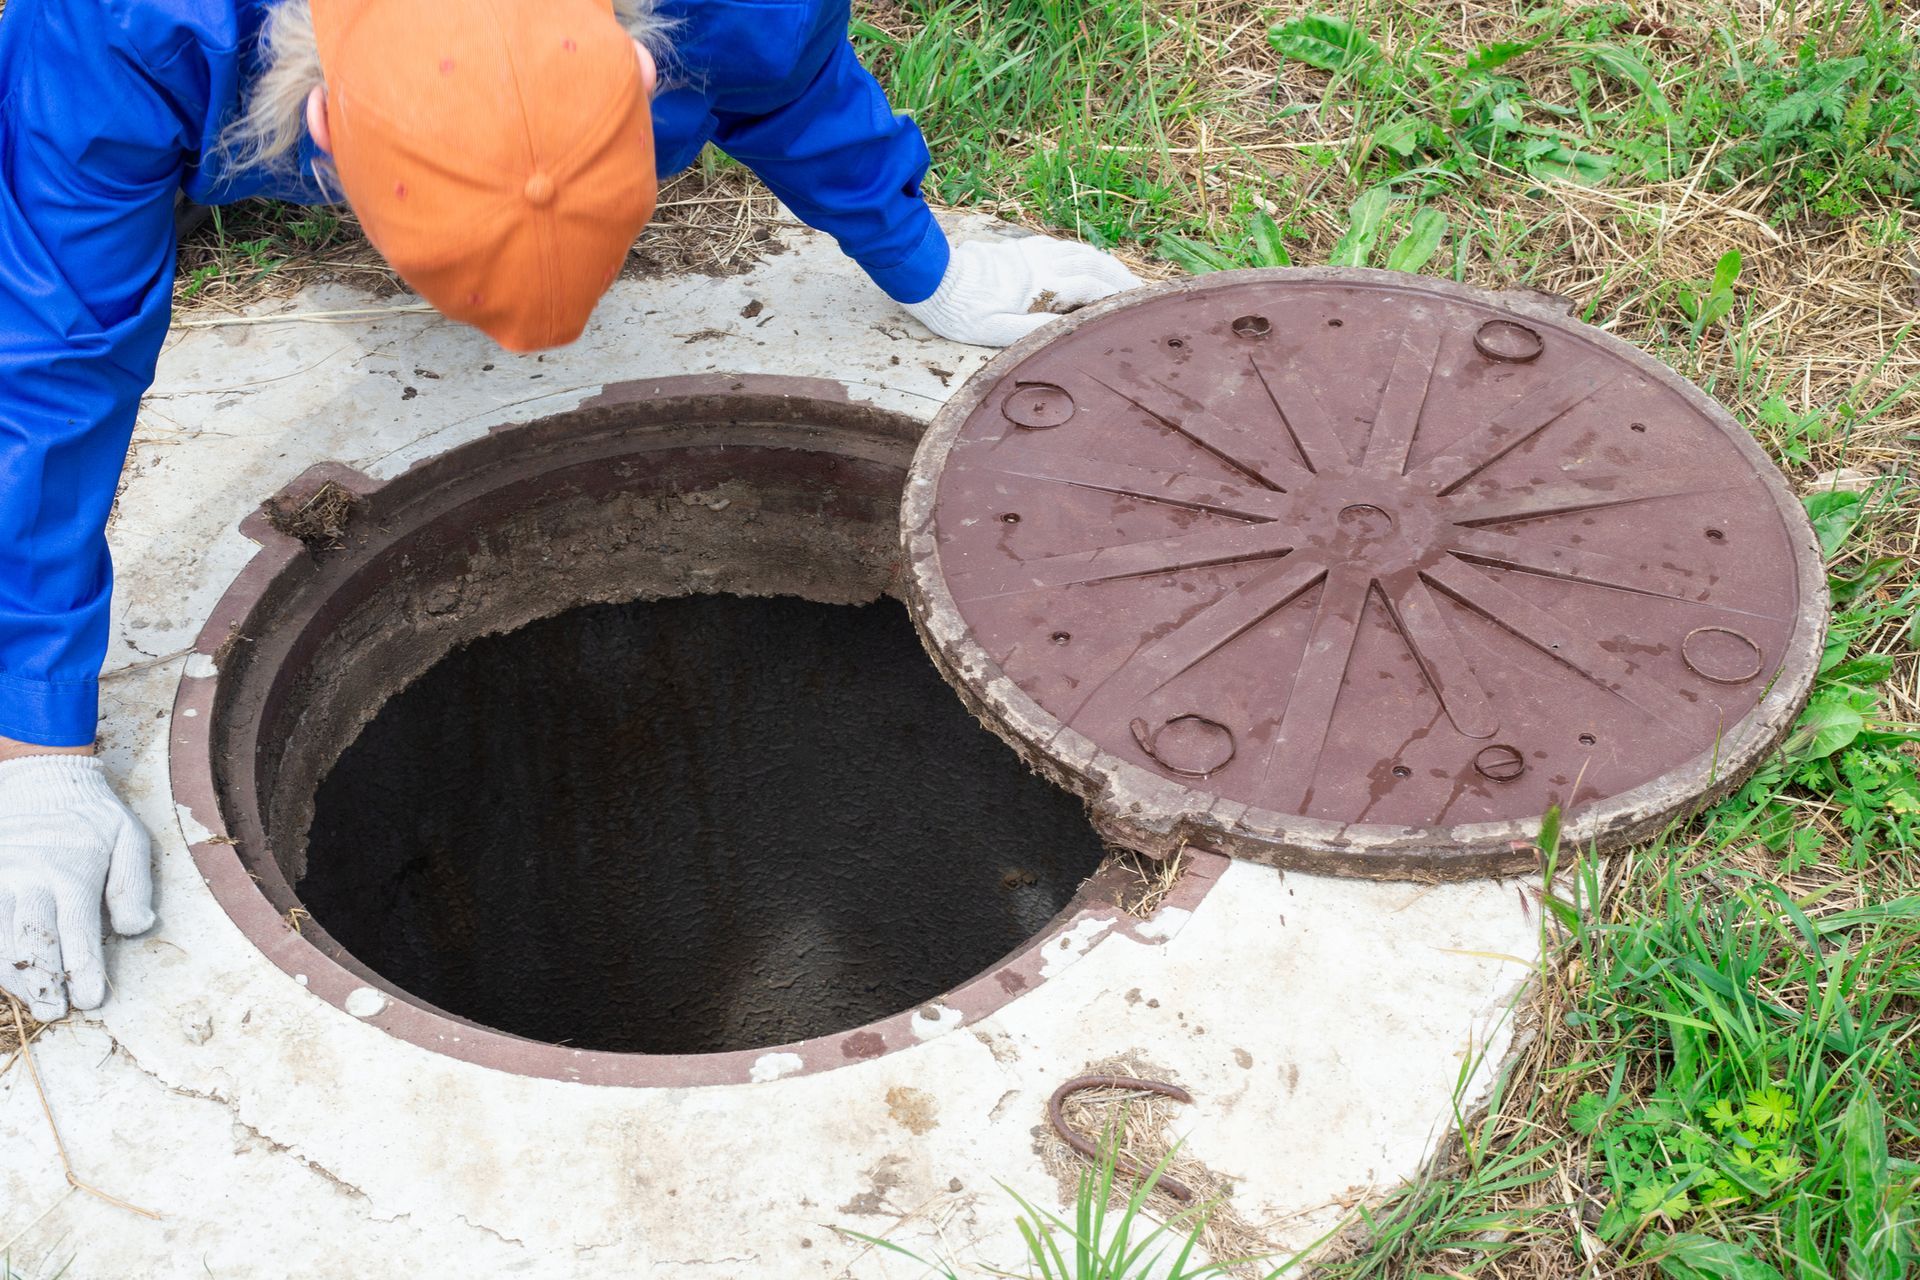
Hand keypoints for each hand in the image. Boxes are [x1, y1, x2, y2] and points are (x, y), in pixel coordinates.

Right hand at [0, 756, 153, 1020]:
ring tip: (31, 1000)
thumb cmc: (93, 815)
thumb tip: (138, 927)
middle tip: (56, 1012)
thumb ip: (133, 884)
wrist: (43, 778)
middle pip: (33, 941)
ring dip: (14, 975)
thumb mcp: (129, 837)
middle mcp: (30, 878)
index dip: (83, 970)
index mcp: (72, 871)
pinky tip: (4, 973)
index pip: (78, 931)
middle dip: (45, 982)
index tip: (91, 1000)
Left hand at [903, 234, 1142, 347]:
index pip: (1090, 286)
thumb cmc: (960, 312)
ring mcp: (1030, 253)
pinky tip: (1085, 259)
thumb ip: (1034, 329)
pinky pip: (1059, 245)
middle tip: (1141, 290)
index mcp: (1039, 284)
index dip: (1116, 295)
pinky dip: (1080, 252)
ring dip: (1104, 261)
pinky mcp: (1018, 249)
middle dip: (1119, 276)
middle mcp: (1040, 263)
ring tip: (1121, 275)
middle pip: (1092, 263)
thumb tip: (1068, 328)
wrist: (930, 278)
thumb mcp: (994, 331)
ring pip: (1078, 251)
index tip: (1138, 304)